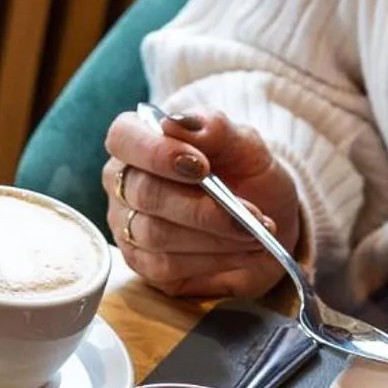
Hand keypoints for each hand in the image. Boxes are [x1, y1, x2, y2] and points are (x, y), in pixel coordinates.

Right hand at [101, 107, 301, 299]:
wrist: (264, 220)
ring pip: (155, 234)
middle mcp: (124, 184)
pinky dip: (212, 259)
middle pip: (143, 193)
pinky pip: (166, 265)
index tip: (201, 166)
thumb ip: (215, 128)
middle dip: (199, 206)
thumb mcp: (244, 145)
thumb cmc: (245, 174)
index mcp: (139, 141)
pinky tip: (242, 251)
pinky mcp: (143, 264)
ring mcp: (128, 226)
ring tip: (253, 233)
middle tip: (245, 212)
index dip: (156, 152)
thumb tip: (175, 122)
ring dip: (212, 236)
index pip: (123, 138)